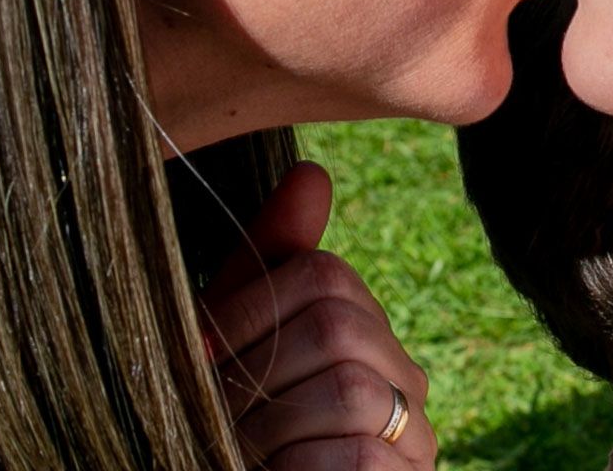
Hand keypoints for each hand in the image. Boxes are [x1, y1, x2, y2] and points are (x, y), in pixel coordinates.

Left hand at [200, 161, 436, 470]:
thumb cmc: (230, 431)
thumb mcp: (236, 345)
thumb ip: (269, 266)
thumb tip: (312, 172)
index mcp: (364, 334)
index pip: (324, 275)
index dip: (247, 308)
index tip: (200, 353)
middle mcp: (403, 380)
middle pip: (335, 323)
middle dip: (256, 368)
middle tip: (219, 410)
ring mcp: (413, 437)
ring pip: (348, 386)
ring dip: (269, 425)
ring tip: (242, 451)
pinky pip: (358, 452)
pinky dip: (297, 466)